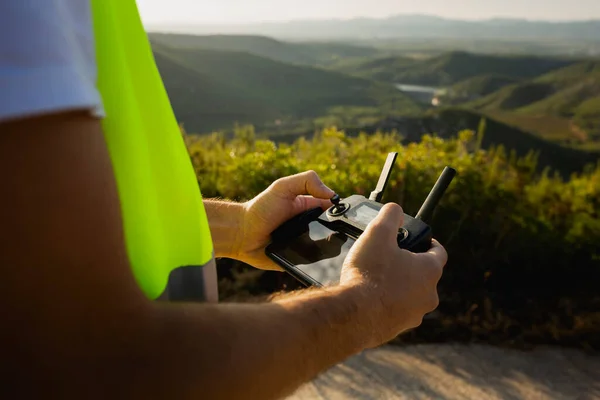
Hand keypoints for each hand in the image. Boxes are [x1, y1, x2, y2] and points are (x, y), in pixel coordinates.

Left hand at [236, 170, 334, 270]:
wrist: (240, 234)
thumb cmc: (260, 209)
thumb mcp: (282, 187)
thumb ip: (306, 181)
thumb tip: (331, 193)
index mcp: (309, 208)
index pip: (333, 210)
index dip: (342, 212)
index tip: (349, 216)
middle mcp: (310, 226)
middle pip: (333, 231)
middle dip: (339, 234)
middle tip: (343, 237)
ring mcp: (304, 244)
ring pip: (327, 250)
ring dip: (331, 251)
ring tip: (335, 253)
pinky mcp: (298, 261)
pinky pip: (313, 265)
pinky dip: (318, 265)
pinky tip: (322, 265)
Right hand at [340, 202, 447, 347]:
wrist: (354, 315)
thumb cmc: (369, 274)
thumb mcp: (378, 233)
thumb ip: (390, 216)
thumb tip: (396, 209)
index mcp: (429, 270)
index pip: (439, 252)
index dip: (428, 243)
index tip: (417, 240)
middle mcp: (428, 295)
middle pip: (423, 275)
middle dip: (408, 265)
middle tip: (388, 258)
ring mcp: (413, 315)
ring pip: (410, 295)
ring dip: (397, 286)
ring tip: (375, 278)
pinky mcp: (397, 329)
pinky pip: (395, 311)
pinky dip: (386, 303)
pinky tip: (368, 297)